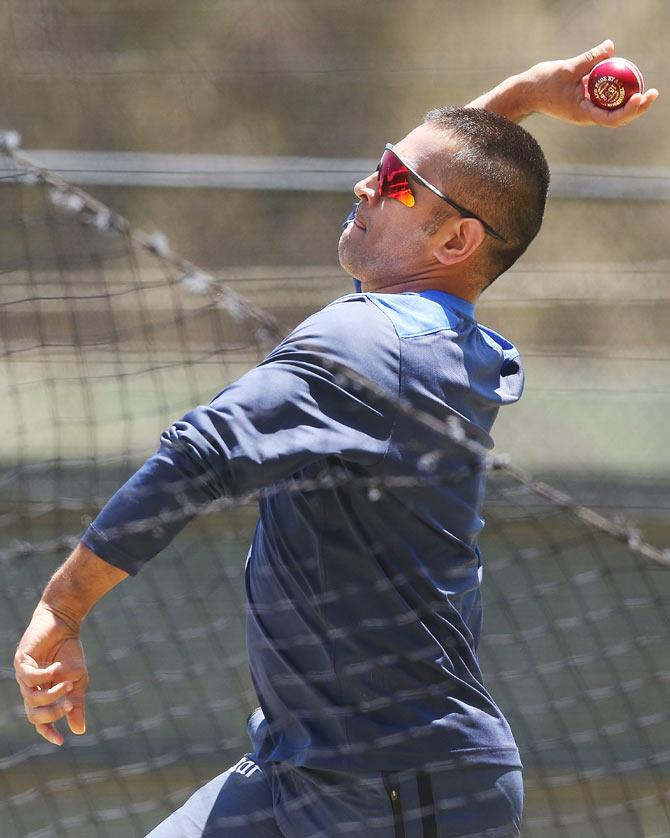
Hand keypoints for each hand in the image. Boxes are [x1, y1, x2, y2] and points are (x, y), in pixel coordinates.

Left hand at [14, 604, 87, 745]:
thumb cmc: (70, 652)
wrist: (64, 624)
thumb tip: (79, 731)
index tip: (61, 740)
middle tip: (69, 705)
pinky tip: (56, 668)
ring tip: (67, 682)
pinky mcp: (21, 661)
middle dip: (53, 713)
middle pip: (33, 715)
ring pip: (32, 698)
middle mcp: (30, 689)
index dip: (48, 731)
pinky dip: (45, 676)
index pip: (39, 721)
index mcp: (42, 694)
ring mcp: (23, 676)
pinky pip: (30, 678)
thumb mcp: (78, 680)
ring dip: (52, 694)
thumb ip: (76, 704)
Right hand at [524, 39, 658, 126]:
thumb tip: (611, 46)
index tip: (640, 96)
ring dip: (631, 103)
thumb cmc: (543, 83)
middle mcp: (586, 117)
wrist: (526, 93)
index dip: (628, 110)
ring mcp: (586, 112)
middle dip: (637, 108)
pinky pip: (605, 102)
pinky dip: (617, 93)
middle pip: (617, 118)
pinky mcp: (584, 105)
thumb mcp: (568, 68)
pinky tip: (627, 80)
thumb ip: (590, 59)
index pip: (611, 118)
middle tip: (653, 93)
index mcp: (582, 114)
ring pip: (613, 112)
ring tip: (647, 90)